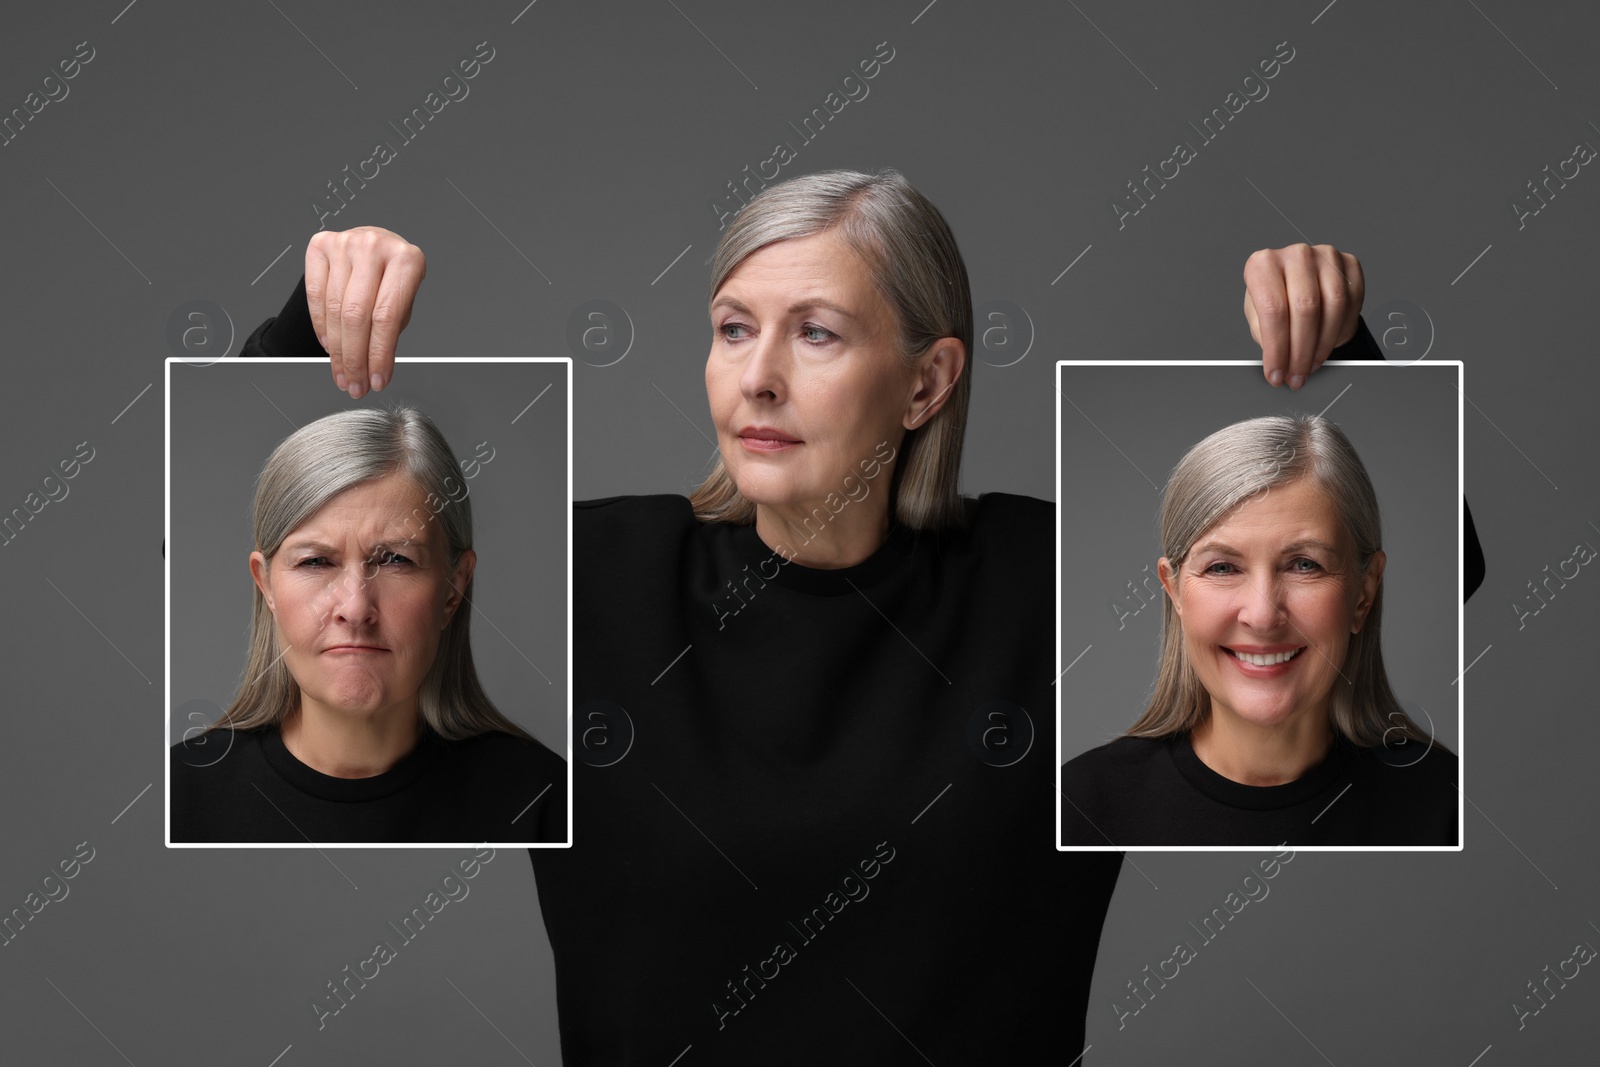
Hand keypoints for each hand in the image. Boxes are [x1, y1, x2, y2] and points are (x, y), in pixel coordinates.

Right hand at [306, 226, 425, 397]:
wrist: (376, 244)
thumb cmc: (393, 276)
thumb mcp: (404, 299)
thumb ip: (391, 330)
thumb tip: (373, 369)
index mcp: (406, 260)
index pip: (387, 317)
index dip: (379, 355)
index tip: (377, 380)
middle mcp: (374, 246)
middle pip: (356, 316)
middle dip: (355, 359)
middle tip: (356, 384)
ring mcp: (344, 243)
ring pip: (334, 310)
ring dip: (337, 351)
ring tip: (343, 373)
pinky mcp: (320, 245)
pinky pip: (315, 296)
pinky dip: (321, 327)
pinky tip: (330, 346)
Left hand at [1242, 243, 1363, 389]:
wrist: (1298, 281)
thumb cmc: (1275, 299)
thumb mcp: (1257, 317)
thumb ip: (1266, 336)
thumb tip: (1278, 363)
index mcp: (1263, 264)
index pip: (1273, 310)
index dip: (1277, 349)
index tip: (1276, 375)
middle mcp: (1295, 254)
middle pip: (1305, 309)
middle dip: (1301, 352)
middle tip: (1296, 377)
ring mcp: (1325, 255)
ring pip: (1333, 307)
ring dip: (1323, 345)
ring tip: (1311, 366)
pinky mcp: (1349, 263)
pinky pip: (1352, 302)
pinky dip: (1341, 330)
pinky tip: (1328, 345)